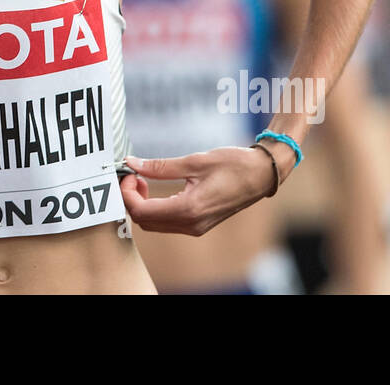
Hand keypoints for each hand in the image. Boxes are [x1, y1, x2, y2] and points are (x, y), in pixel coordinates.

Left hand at [120, 145, 276, 235]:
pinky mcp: (198, 225)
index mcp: (189, 210)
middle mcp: (191, 225)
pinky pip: (167, 222)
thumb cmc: (234, 165)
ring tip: (145, 179)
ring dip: (143, 204)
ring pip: (154, 224)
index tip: (128, 174)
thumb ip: (160, 166)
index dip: (127, 193)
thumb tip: (133, 164)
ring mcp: (195, 228)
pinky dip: (155, 208)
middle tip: (135, 175)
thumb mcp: (194, 161)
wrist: (262, 175)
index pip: (141, 212)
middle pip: (144, 221)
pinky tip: (158, 189)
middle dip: (132, 199)